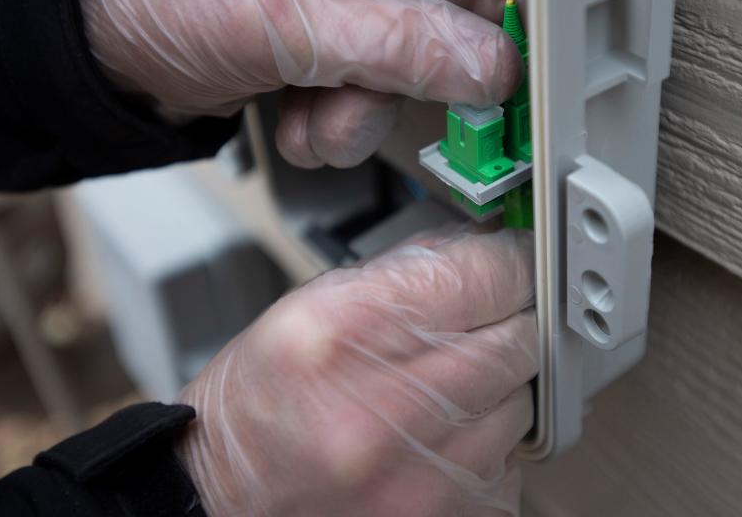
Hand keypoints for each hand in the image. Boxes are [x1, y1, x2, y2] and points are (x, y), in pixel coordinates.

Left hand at [80, 0, 521, 168]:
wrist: (93, 57)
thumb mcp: (279, 17)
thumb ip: (392, 42)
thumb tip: (484, 63)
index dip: (472, 1)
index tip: (496, 61)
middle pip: (417, 4)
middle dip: (384, 78)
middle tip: (356, 110)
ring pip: (393, 53)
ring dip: (358, 108)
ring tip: (312, 126)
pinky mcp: (316, 25)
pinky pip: (361, 76)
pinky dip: (337, 115)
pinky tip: (300, 121)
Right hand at [176, 228, 537, 515]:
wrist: (221, 495)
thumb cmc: (258, 405)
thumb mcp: (311, 306)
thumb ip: (404, 274)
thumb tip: (480, 250)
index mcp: (344, 331)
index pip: (481, 275)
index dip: (511, 260)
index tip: (517, 259)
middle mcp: (383, 407)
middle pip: (515, 339)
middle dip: (508, 321)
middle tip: (482, 322)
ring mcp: (416, 476)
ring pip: (520, 404)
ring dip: (496, 387)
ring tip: (441, 390)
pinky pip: (507, 464)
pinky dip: (485, 443)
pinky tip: (439, 438)